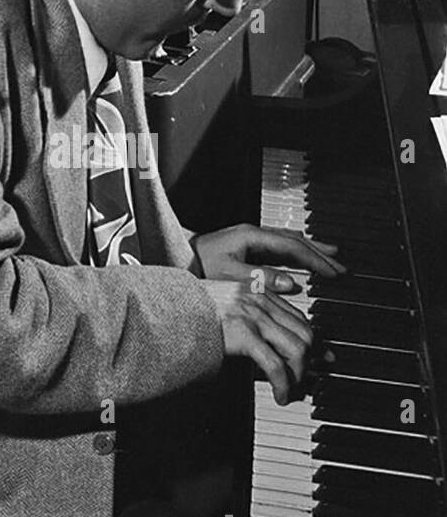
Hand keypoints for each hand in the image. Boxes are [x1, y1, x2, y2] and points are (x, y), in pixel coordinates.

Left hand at [194, 223, 344, 292]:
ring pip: (288, 241)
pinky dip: (295, 252)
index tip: (333, 272)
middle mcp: (253, 234)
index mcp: (251, 237)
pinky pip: (278, 247)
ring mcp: (250, 238)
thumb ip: (260, 278)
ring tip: (331, 256)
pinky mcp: (246, 246)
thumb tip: (291, 282)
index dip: (315, 260)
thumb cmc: (198, 264)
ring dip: (310, 249)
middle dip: (319, 252)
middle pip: (294, 240)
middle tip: (341, 264)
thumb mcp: (229, 274)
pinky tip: (302, 259)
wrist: (176, 255)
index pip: (292, 247)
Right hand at [201, 279, 312, 404]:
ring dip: (299, 376)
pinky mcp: (243, 334)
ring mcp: (252, 316)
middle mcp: (259, 300)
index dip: (315, 341)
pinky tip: (280, 395)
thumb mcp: (227, 301)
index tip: (322, 358)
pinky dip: (284, 384)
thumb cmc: (193, 308)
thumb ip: (250, 311)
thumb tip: (273, 335)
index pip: (299, 316)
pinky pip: (275, 365)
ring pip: (296, 350)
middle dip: (310, 361)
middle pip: (305, 333)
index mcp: (258, 290)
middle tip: (305, 380)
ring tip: (291, 390)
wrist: (169, 307)